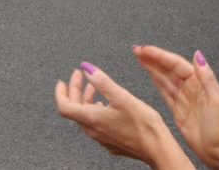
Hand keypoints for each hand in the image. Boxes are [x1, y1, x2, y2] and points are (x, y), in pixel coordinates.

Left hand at [54, 64, 194, 166]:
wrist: (157, 148)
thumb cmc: (143, 126)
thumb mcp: (122, 97)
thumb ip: (102, 82)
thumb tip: (88, 69)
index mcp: (92, 118)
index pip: (64, 106)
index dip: (61, 92)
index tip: (62, 81)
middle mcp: (94, 130)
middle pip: (74, 109)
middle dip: (75, 90)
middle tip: (79, 76)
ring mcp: (101, 137)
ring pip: (85, 115)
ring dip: (85, 99)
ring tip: (92, 87)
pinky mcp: (110, 141)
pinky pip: (95, 123)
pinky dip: (95, 109)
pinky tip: (105, 104)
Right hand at [134, 46, 218, 167]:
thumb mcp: (217, 100)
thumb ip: (207, 77)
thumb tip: (199, 56)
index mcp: (199, 84)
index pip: (176, 64)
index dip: (160, 56)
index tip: (147, 50)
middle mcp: (191, 89)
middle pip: (168, 69)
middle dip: (153, 58)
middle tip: (138, 50)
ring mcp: (183, 99)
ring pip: (164, 78)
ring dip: (152, 67)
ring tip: (140, 57)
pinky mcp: (178, 110)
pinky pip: (165, 92)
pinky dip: (156, 81)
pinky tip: (150, 75)